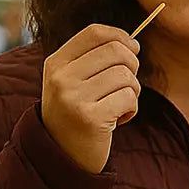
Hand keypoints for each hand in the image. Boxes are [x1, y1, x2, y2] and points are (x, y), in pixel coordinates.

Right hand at [40, 25, 141, 173]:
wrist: (63, 155)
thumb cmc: (77, 114)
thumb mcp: (74, 81)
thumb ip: (94, 59)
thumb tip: (133, 42)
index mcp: (55, 63)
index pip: (94, 32)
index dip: (121, 36)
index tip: (132, 49)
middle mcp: (61, 77)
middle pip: (117, 51)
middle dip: (132, 66)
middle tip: (126, 85)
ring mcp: (73, 97)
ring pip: (126, 76)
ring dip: (132, 92)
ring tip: (117, 106)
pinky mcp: (91, 118)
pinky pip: (129, 98)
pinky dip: (131, 109)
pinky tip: (117, 120)